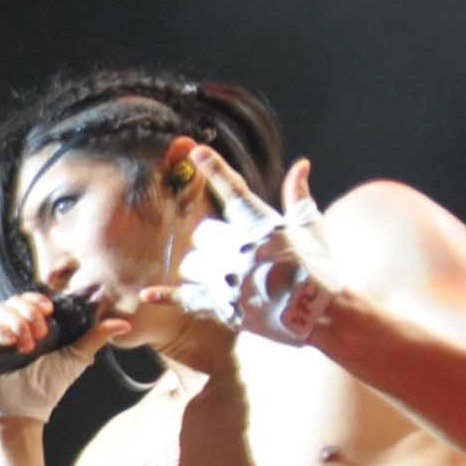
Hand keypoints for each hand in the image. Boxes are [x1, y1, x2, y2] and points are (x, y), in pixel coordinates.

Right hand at [0, 290, 110, 426]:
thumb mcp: (75, 358)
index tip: (48, 311)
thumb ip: (95, 338)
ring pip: (0, 309)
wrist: (18, 413)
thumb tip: (123, 324)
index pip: (31, 299)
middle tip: (40, 334)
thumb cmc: (44, 389)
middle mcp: (10, 326)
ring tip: (26, 346)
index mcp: (31, 325)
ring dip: (16, 323)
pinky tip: (10, 341)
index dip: (37, 300)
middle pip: (16, 300)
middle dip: (29, 313)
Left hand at [178, 146, 341, 343]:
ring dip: (201, 267)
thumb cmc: (318, 269)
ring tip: (225, 276)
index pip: (233, 189)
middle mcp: (239, 248)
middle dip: (212, 240)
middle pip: (204, 233)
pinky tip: (146, 295)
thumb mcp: (311, 228)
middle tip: (231, 252)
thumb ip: (298, 196)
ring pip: (192, 264)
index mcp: (261, 224)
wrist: (318, 313)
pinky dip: (165, 297)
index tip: (196, 151)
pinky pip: (185, 299)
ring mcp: (227, 277)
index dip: (215, 168)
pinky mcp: (222, 305)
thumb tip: (302, 164)